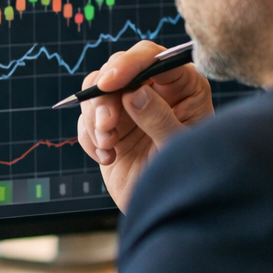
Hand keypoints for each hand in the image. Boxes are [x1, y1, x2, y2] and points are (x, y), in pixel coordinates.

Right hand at [77, 41, 212, 210]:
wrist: (168, 213)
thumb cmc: (187, 179)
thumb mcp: (178, 148)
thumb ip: (160, 119)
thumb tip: (136, 93)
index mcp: (183, 88)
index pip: (154, 58)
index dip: (129, 64)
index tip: (109, 82)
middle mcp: (155, 91)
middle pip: (118, 70)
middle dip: (105, 96)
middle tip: (106, 125)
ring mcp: (130, 108)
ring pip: (96, 92)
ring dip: (94, 118)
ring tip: (108, 146)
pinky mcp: (110, 127)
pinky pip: (86, 120)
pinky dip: (90, 138)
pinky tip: (107, 157)